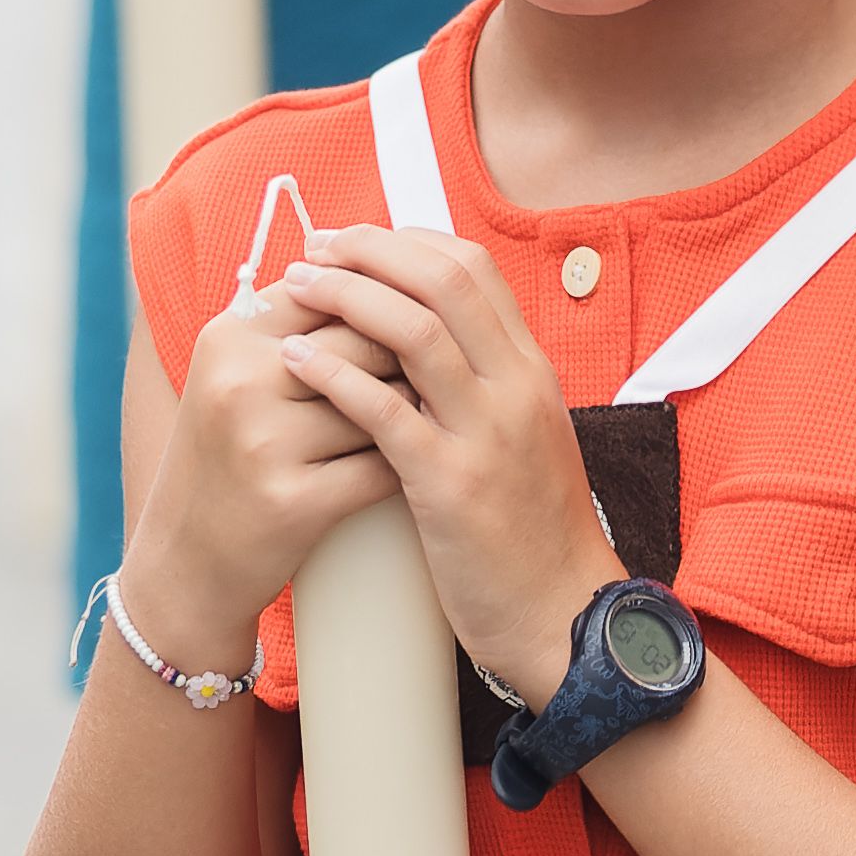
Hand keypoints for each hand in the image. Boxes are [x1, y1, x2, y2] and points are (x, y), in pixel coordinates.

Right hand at [121, 281, 407, 664]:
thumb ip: (293, 321)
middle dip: (409, 356)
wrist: (185, 562)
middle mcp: (240, 382)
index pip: (331, 288)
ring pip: (381, 404)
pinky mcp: (293, 502)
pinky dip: (410, 464)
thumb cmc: (226, 456)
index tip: (413, 320)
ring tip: (433, 416)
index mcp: (228, 337)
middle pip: (365, 341)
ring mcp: (264, 444)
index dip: (382, 303)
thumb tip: (383, 269)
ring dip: (417, 410)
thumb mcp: (235, 376)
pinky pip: (383, 466)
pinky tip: (420, 464)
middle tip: (436, 373)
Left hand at [274, 227, 624, 708]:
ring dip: (344, 297)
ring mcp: (486, 434)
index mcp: (531, 370)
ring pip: (414, 331)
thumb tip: (424, 337)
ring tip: (293, 289)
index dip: (406, 241)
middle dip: (368, 251)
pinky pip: (385, 411)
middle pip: (442, 280)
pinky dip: (335, 375)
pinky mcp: (451, 484)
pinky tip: (295, 361)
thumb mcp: (524, 437)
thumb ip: (484, 384)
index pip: (473, 268)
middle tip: (314, 248)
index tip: (354, 240)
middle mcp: (516, 388)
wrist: (562, 616)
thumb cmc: (531, 532)